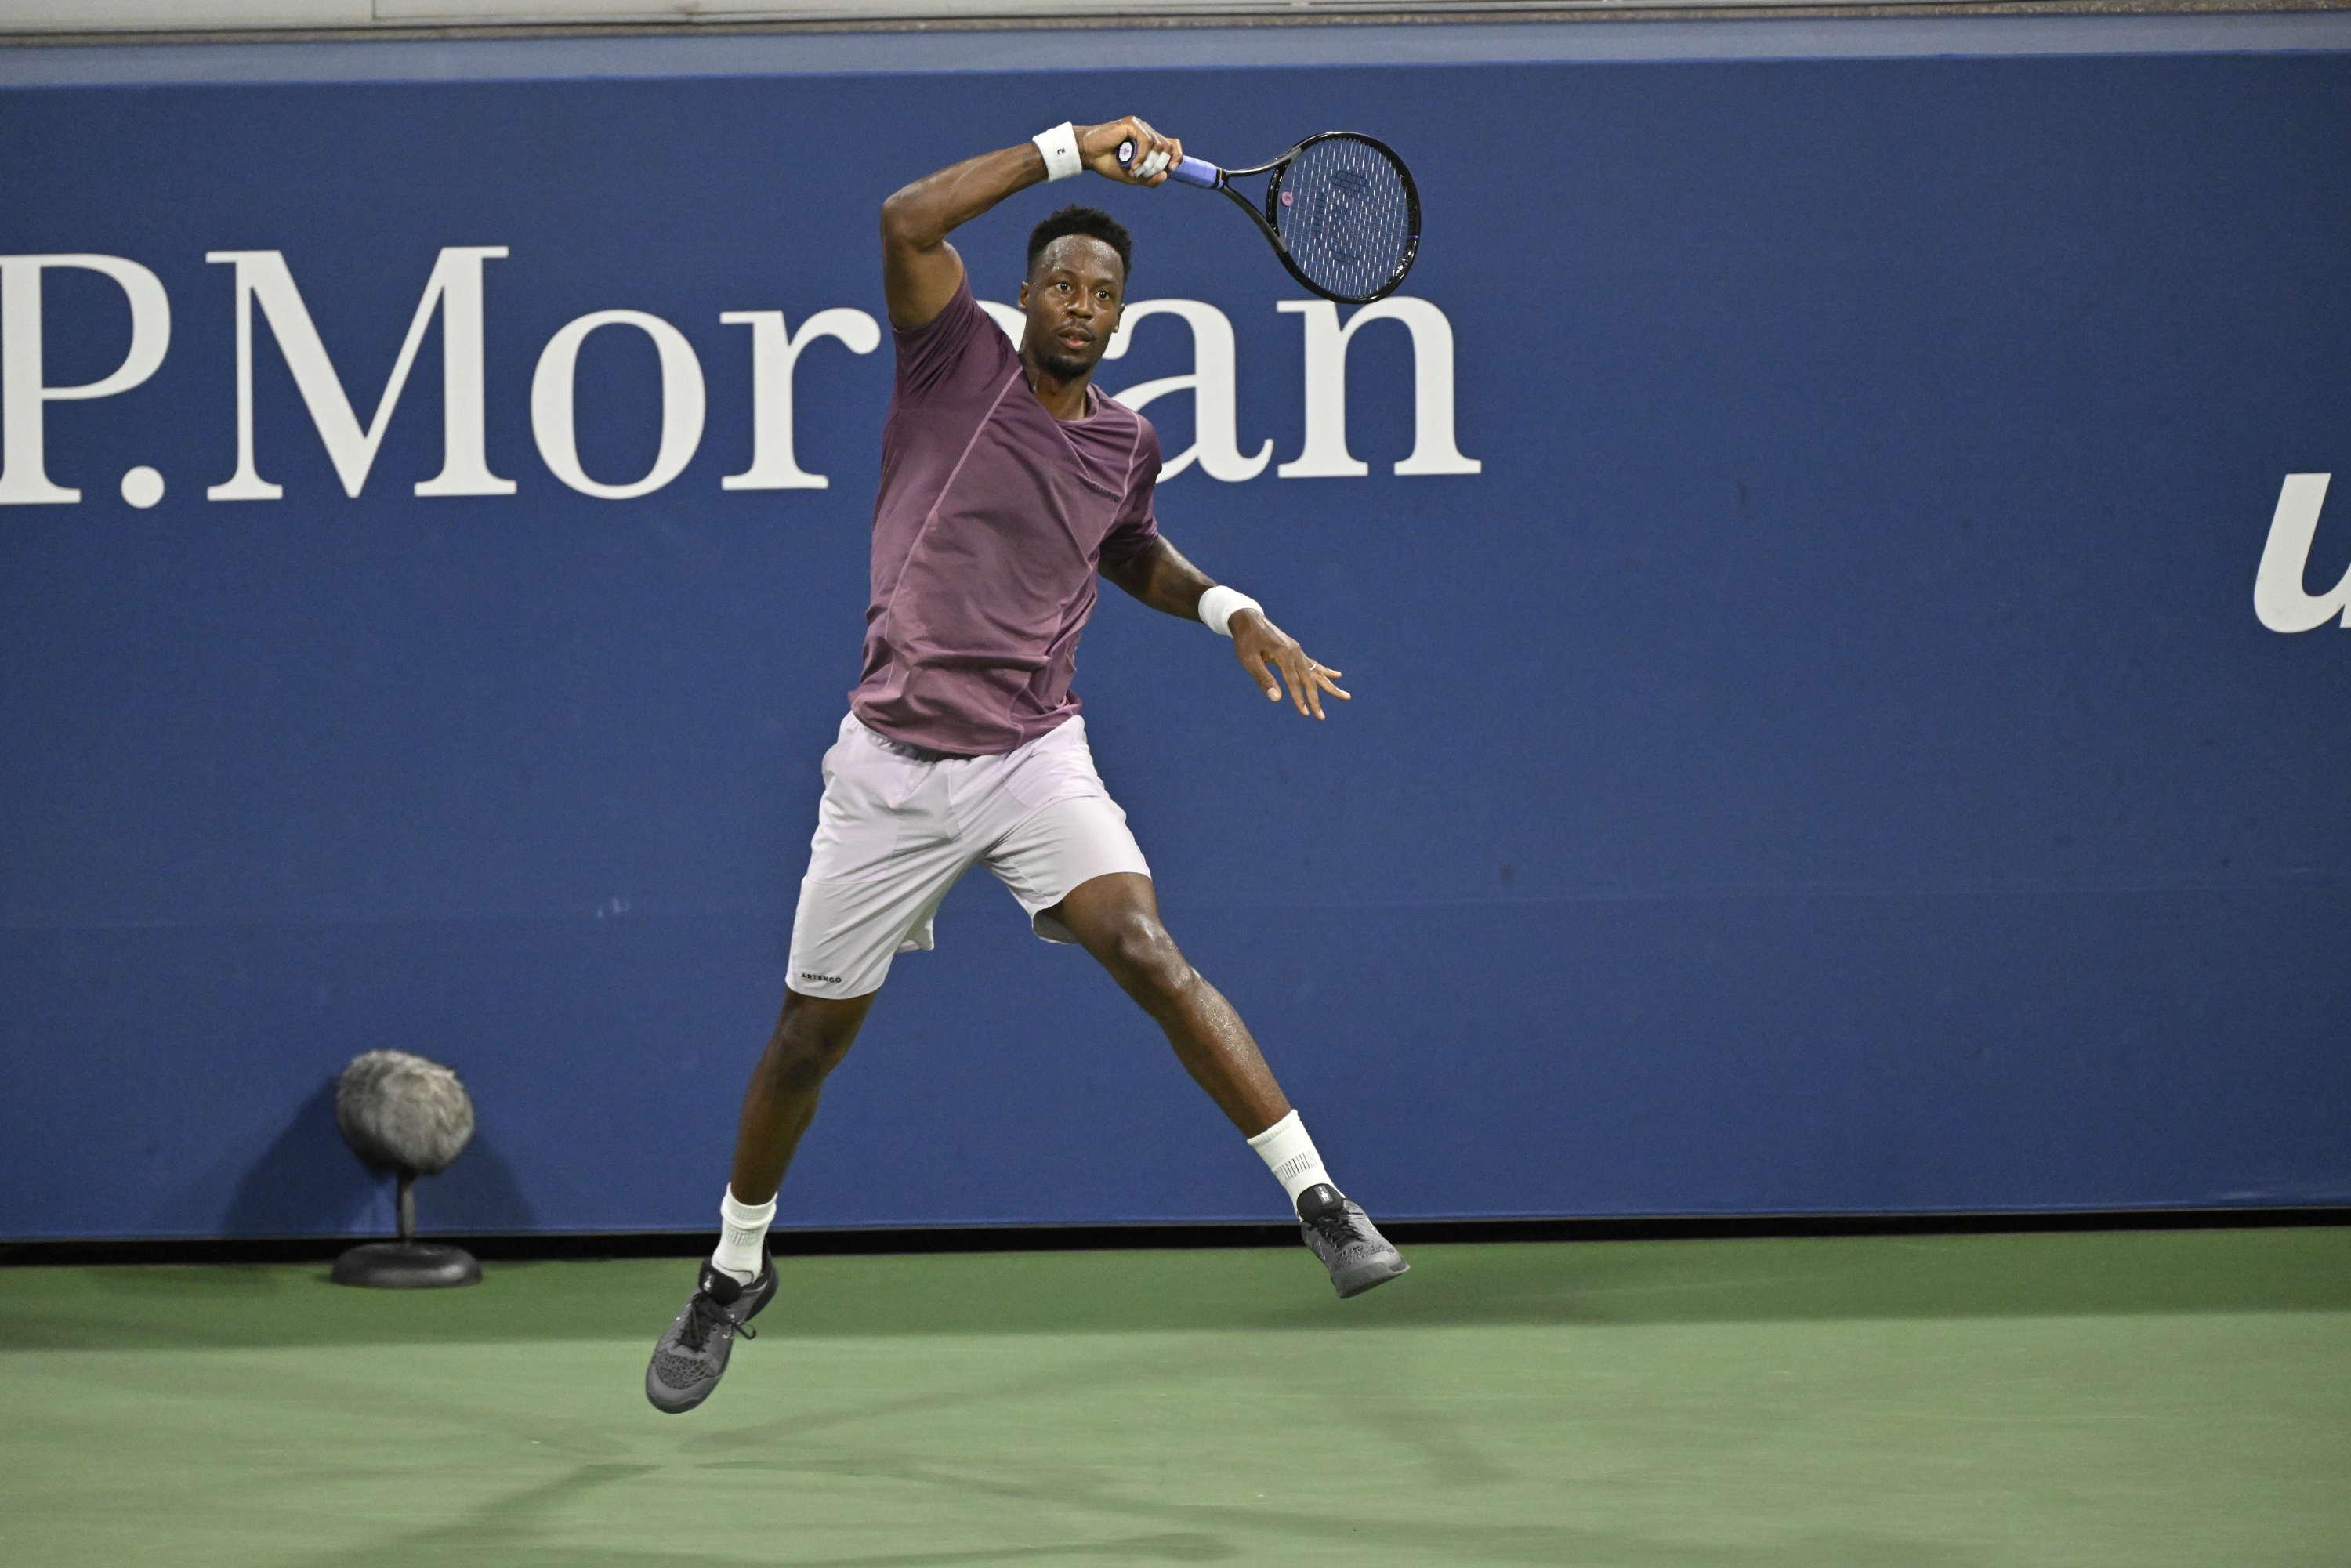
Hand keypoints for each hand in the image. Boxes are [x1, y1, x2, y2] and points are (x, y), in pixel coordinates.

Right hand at [1079, 117, 1182, 186]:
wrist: (1088, 155)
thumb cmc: (1107, 163)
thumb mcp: (1132, 177)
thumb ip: (1149, 179)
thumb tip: (1165, 176)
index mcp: (1149, 143)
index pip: (1172, 145)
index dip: (1177, 156)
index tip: (1171, 169)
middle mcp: (1147, 132)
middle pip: (1168, 146)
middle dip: (1159, 164)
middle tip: (1144, 173)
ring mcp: (1140, 126)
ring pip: (1159, 145)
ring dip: (1149, 162)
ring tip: (1134, 170)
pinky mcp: (1132, 124)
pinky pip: (1147, 141)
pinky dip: (1142, 157)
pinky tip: (1132, 165)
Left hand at [1231, 609, 1350, 720]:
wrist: (1248, 619)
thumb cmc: (1246, 641)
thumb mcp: (1249, 660)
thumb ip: (1263, 679)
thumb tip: (1276, 698)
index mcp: (1283, 654)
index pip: (1293, 681)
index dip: (1298, 698)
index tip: (1305, 713)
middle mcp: (1295, 651)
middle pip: (1309, 679)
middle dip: (1316, 699)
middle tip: (1322, 717)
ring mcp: (1297, 650)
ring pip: (1316, 672)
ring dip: (1329, 687)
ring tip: (1346, 697)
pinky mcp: (1296, 650)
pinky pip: (1313, 663)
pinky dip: (1325, 671)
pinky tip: (1337, 675)